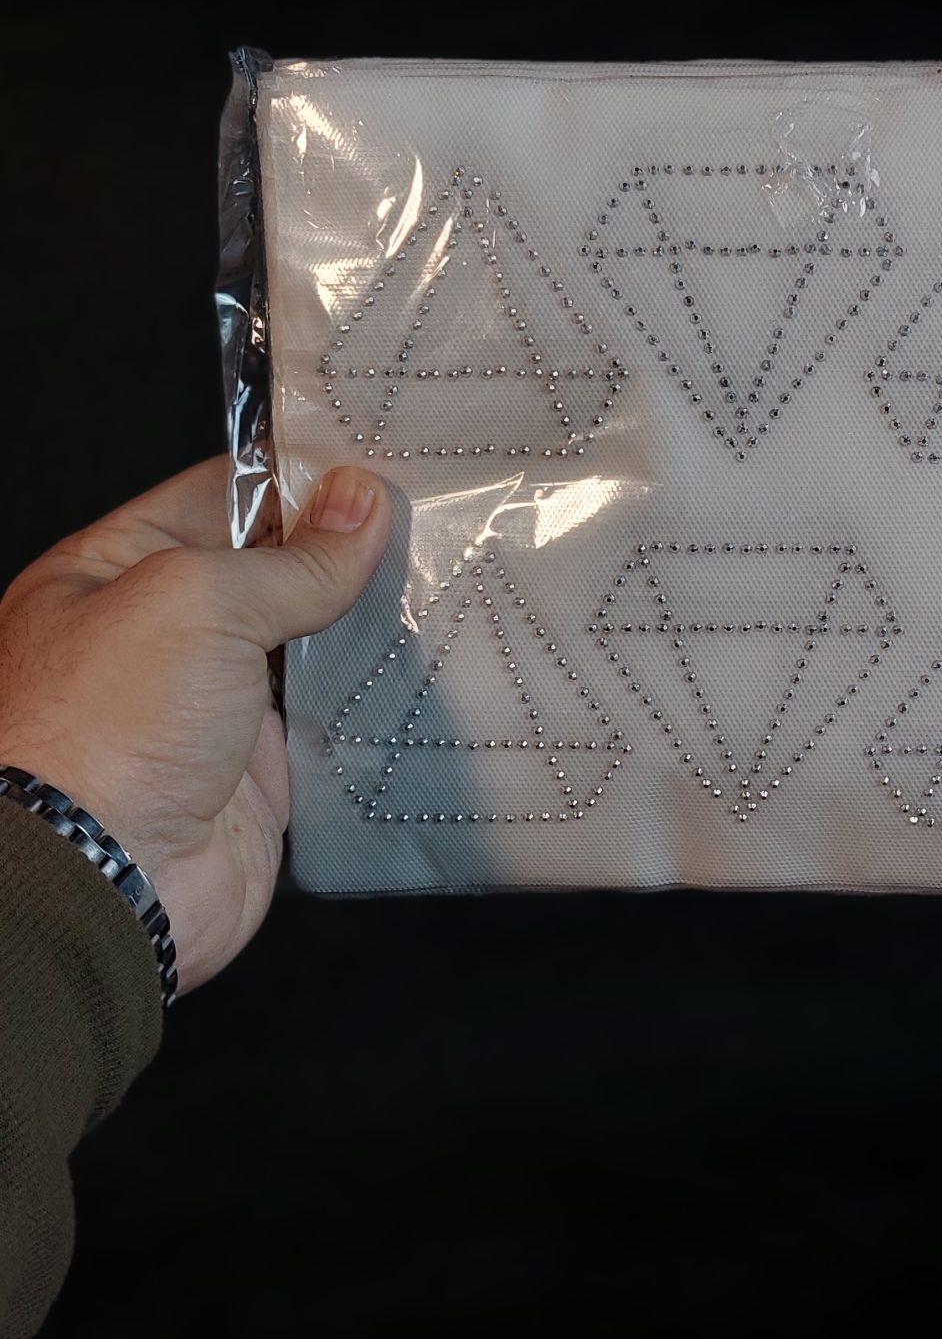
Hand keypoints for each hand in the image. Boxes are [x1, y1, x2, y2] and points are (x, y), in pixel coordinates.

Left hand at [0, 458, 388, 992]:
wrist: (103, 881)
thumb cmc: (106, 730)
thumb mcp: (198, 602)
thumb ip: (292, 558)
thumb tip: (361, 502)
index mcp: (116, 567)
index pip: (221, 492)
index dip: (299, 473)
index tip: (378, 457)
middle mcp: (161, 630)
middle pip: (268, 564)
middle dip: (341, 544)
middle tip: (429, 512)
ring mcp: (210, 700)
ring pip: (304, 638)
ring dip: (362, 616)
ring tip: (442, 574)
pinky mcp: (259, 766)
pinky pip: (326, 713)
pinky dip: (369, 691)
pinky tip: (422, 656)